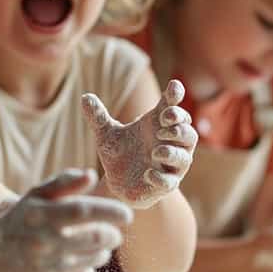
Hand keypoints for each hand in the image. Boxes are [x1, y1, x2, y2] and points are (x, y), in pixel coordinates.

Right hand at [0, 168, 132, 271]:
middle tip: (114, 233)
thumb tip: (92, 175)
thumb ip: (64, 182)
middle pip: (96, 239)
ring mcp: (47, 269)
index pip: (85, 211)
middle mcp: (44, 243)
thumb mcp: (35, 196)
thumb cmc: (19, 221)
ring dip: (101, 252)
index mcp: (42, 216)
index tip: (127, 215)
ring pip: (92, 259)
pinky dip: (87, 270)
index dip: (111, 212)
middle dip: (112, 235)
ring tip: (95, 246)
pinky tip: (78, 262)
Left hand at [81, 80, 196, 208]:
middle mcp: (170, 144)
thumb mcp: (106, 134)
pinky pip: (170, 181)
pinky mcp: (165, 184)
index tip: (174, 86)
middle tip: (165, 119)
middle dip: (179, 123)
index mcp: (158, 125)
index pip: (172, 106)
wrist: (117, 183)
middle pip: (187, 130)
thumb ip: (98, 117)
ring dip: (173, 152)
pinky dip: (161, 177)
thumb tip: (85, 97)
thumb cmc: (119, 153)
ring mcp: (170, 165)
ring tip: (156, 151)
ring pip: (184, 156)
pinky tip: (148, 174)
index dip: (175, 95)